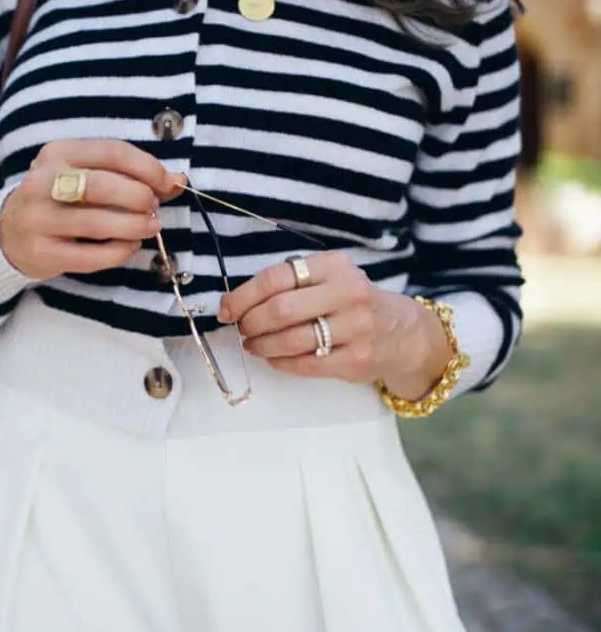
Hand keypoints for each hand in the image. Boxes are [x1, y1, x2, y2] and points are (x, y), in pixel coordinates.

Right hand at [0, 140, 183, 281]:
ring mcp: (38, 219)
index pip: (112, 152)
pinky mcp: (41, 252)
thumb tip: (177, 181)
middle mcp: (42, 182)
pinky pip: (89, 256)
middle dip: (139, 197)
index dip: (148, 168)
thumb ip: (129, 175)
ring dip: (133, 226)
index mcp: (57, 153)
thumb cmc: (60, 200)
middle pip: (103, 186)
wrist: (9, 233)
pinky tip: (129, 247)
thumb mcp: (86, 176)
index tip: (167, 183)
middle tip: (153, 208)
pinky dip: (118, 252)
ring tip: (148, 227)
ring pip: (96, 223)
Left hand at [218, 251, 451, 397]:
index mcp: (335, 266)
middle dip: (250, 322)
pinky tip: (273, 357)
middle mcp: (348, 293)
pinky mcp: (357, 359)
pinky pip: (305, 364)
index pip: (277, 277)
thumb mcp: (333, 278)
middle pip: (280, 309)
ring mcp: (356, 328)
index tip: (227, 309)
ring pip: (291, 340)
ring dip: (262, 345)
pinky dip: (280, 362)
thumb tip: (239, 301)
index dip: (243, 295)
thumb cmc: (355, 303)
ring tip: (253, 344)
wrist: (404, 332)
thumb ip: (294, 283)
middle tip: (241, 328)